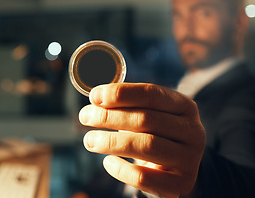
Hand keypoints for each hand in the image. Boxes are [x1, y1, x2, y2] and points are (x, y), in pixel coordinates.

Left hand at [79, 83, 205, 197]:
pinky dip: (120, 169)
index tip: (94, 96)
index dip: (120, 93)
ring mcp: (189, 159)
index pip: (151, 94)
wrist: (177, 171)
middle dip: (109, 117)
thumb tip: (96, 97)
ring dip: (111, 142)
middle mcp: (192, 131)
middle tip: (84, 116)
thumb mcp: (149, 115)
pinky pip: (143, 177)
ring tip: (89, 140)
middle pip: (146, 119)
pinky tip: (107, 162)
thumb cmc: (155, 135)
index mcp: (184, 107)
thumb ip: (126, 104)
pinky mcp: (180, 184)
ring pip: (146, 146)